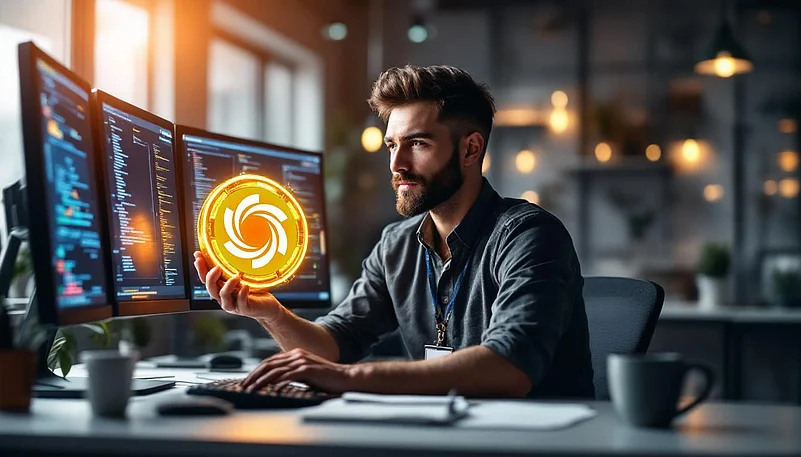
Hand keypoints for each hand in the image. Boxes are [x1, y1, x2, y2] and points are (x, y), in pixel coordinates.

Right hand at [193, 251, 282, 321]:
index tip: (198, 255)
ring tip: (236, 277)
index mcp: (221, 289)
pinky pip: (240, 303)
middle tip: (216, 268)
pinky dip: (242, 294)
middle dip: (210, 278)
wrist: (267, 307)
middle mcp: (224, 298)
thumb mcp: (242, 278)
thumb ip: (232, 269)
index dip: (200, 268)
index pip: (206, 279)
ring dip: (228, 286)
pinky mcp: (245, 309)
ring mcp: (234, 305)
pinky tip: (245, 287)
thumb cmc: (254, 291)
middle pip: (211, 289)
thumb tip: (228, 249)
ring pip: (223, 297)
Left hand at [241, 348, 356, 393]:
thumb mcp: (304, 374)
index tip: (246, 382)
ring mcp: (302, 361)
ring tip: (251, 390)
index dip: (255, 372)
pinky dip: (278, 382)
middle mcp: (296, 355)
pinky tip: (271, 389)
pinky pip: (289, 375)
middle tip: (243, 386)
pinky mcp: (308, 369)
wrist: (345, 377)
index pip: (269, 362)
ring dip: (261, 381)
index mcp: (294, 354)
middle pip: (268, 364)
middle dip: (253, 376)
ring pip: (275, 370)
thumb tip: (274, 383)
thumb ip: (290, 374)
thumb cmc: (325, 379)